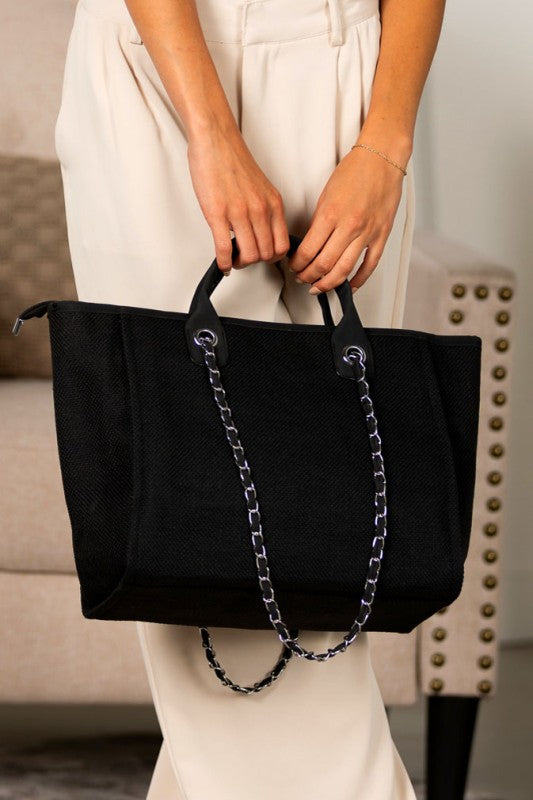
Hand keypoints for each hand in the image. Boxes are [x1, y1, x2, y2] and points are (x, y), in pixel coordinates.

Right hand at [187, 125, 289, 273]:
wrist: (216, 140)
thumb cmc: (234, 161)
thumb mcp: (261, 188)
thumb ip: (265, 210)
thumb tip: (262, 233)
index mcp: (274, 204)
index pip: (283, 245)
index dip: (273, 258)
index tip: (262, 257)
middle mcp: (260, 210)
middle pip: (266, 254)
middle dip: (255, 262)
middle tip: (244, 259)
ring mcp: (240, 213)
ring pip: (249, 256)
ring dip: (240, 264)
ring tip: (233, 259)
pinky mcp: (218, 214)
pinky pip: (224, 249)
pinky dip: (224, 263)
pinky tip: (222, 264)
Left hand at [286, 146, 405, 292]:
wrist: (382, 158)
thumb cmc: (355, 171)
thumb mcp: (326, 195)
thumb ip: (319, 222)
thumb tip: (309, 245)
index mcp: (330, 214)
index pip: (308, 251)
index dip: (297, 264)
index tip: (294, 266)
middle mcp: (349, 226)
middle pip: (323, 265)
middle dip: (308, 276)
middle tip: (302, 278)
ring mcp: (367, 233)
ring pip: (344, 270)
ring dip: (327, 283)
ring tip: (318, 287)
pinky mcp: (381, 235)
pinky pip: (369, 265)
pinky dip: (358, 280)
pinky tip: (349, 286)